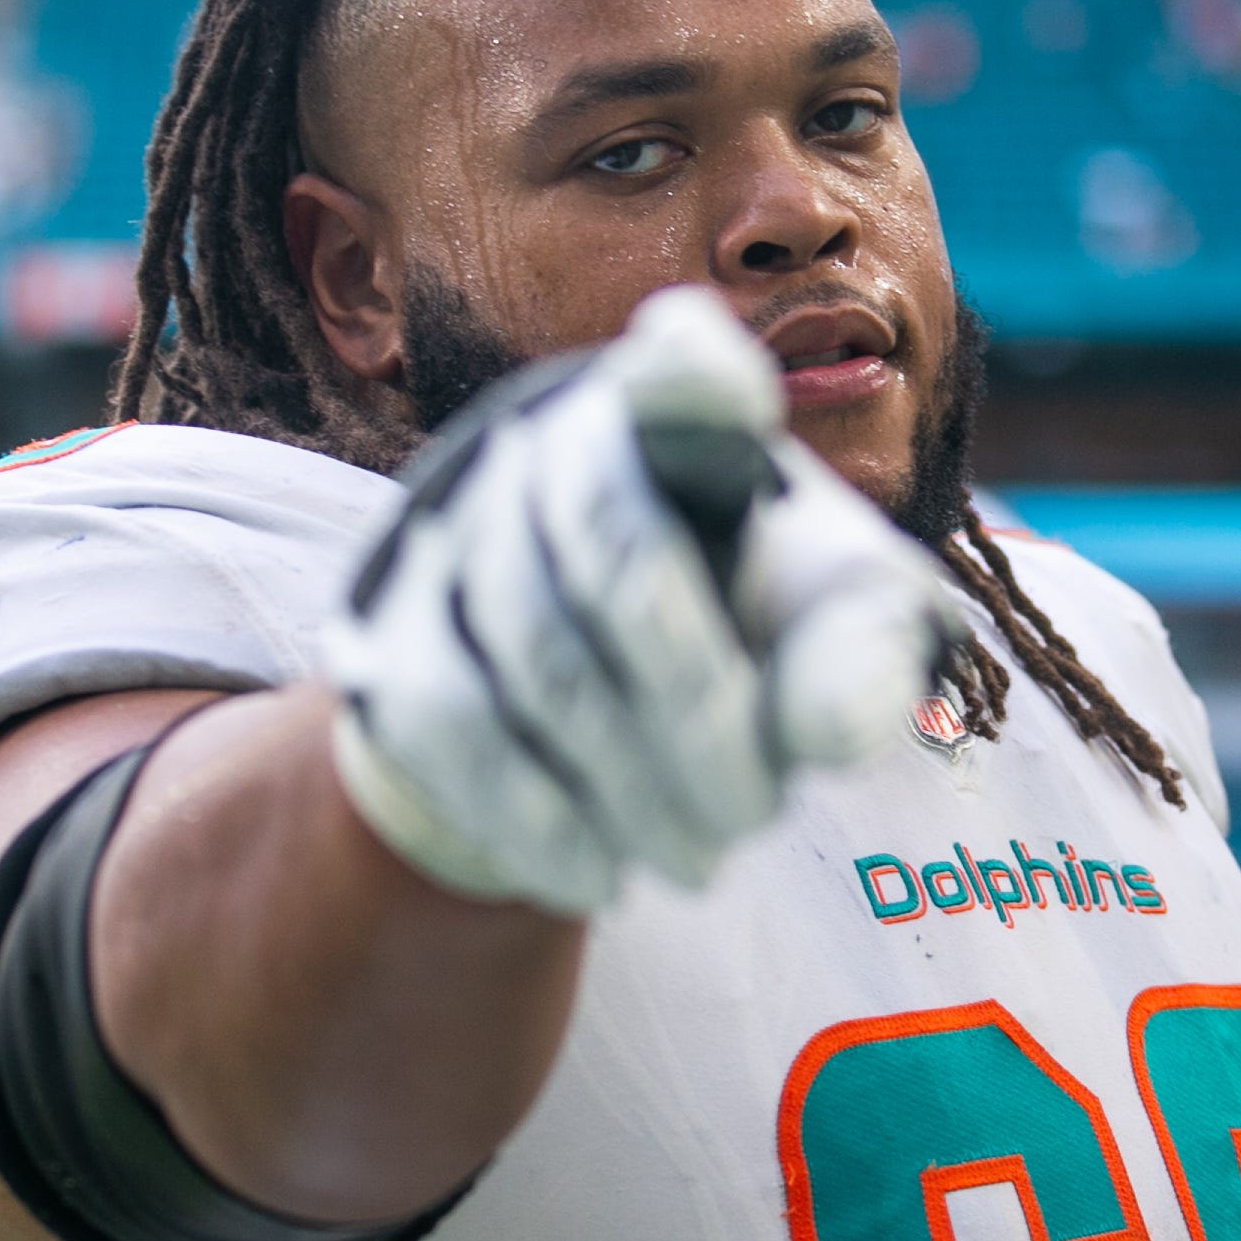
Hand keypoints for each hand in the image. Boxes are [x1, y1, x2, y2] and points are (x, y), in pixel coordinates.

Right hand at [326, 287, 956, 916]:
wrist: (585, 717)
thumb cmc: (739, 632)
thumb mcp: (821, 632)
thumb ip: (859, 657)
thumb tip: (846, 724)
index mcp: (672, 414)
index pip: (682, 366)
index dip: (696, 370)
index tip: (731, 383)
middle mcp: (543, 439)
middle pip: (618, 555)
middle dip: (701, 714)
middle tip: (755, 823)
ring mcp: (447, 529)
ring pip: (538, 660)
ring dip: (633, 788)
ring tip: (698, 860)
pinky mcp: (381, 628)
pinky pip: (452, 727)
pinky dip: (536, 820)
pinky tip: (598, 875)